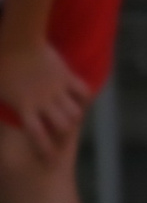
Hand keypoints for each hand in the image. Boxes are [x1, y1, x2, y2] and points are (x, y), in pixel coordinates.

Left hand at [0, 43, 88, 163]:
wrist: (18, 41)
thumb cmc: (1, 65)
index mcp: (24, 107)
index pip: (37, 136)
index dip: (45, 150)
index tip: (51, 160)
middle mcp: (44, 102)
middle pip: (62, 125)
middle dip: (63, 135)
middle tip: (62, 139)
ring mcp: (57, 89)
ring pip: (74, 111)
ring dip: (73, 118)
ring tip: (71, 120)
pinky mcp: (66, 76)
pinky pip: (81, 90)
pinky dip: (83, 97)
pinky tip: (81, 100)